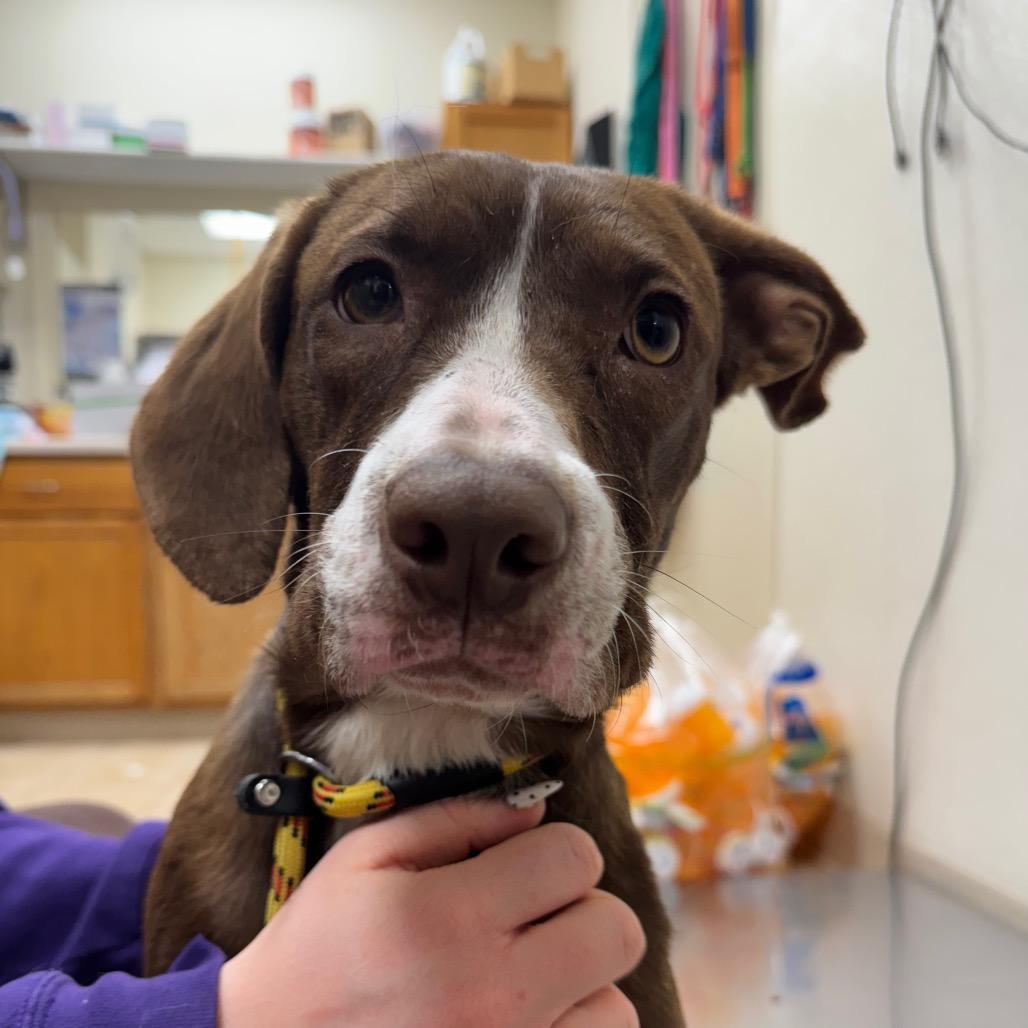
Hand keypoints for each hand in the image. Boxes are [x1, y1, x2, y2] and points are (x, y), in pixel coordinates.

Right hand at [219, 797, 643, 1026]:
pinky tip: (527, 1016)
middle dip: (581, 908)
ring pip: (615, 1004)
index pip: (575, 857)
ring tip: (527, 976)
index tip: (524, 863)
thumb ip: (453, 818)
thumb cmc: (318, 950)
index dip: (555, 850)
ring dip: (582, 981)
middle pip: (616, 929)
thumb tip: (534, 808)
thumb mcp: (364, 859)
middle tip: (533, 916)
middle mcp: (492, 995)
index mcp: (451, 919)